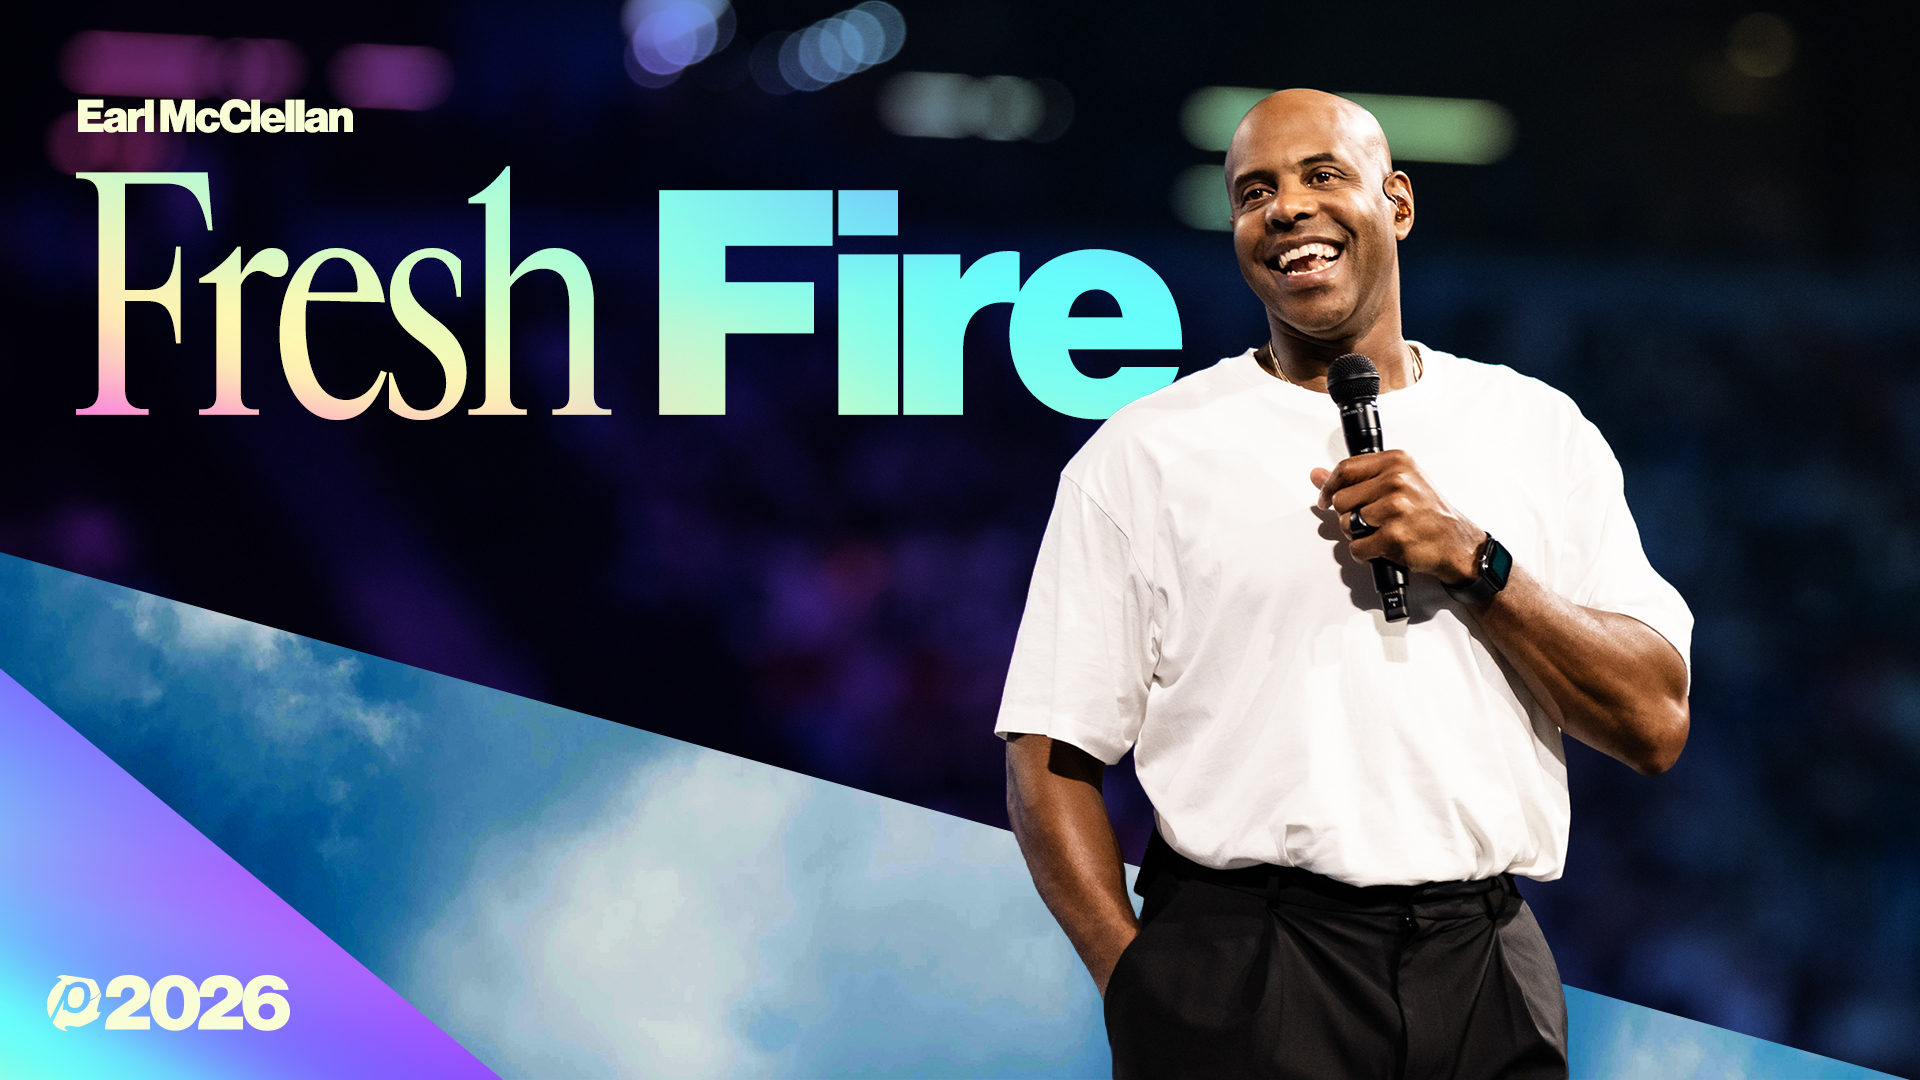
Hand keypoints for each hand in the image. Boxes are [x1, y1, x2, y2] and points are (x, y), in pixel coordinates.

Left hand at [1311, 451, 1483, 585]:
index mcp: (1396, 462)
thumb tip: (1316, 475)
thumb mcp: (1398, 482)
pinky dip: (1365, 553)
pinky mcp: (1393, 536)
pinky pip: (1357, 547)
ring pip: (1346, 524)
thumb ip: (1356, 477)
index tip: (1326, 498)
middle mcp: (1396, 482)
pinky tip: (1381, 547)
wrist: (1455, 541)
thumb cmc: (1427, 511)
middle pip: (1341, 499)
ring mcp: (1395, 509)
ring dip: (1357, 534)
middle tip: (1369, 520)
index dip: (1329, 487)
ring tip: (1380, 532)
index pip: (1345, 469)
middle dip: (1348, 514)